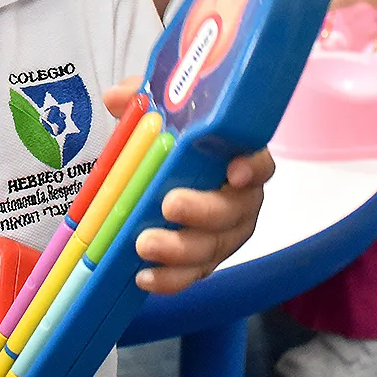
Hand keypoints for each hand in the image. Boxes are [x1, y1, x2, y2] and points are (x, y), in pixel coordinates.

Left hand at [101, 79, 272, 294]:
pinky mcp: (203, 260)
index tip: (234, 172)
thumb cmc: (171, 140)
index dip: (252, 168)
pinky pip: (193, 273)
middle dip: (204, 211)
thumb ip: (142, 99)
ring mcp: (225, 234)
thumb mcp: (157, 113)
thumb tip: (117, 97)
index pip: (259, 163)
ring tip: (145, 243)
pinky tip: (144, 276)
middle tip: (169, 204)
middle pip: (235, 211)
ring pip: (214, 247)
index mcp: (238, 159)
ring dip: (180, 249)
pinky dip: (170, 278)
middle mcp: (240, 200)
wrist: (159, 173)